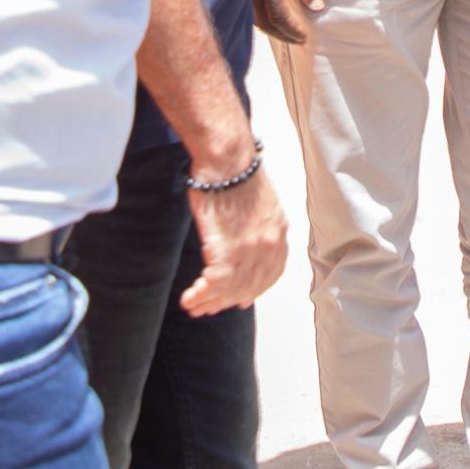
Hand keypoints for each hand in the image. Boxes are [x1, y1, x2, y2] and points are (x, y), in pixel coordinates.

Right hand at [180, 168, 288, 315]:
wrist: (228, 160)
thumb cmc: (235, 171)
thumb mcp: (260, 200)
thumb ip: (258, 223)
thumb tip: (245, 236)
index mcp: (279, 230)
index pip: (272, 272)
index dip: (256, 289)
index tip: (242, 299)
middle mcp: (270, 244)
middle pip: (251, 285)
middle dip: (229, 300)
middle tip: (210, 308)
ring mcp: (251, 249)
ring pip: (231, 288)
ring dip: (211, 302)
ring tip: (194, 307)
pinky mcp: (228, 250)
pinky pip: (215, 284)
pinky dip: (201, 295)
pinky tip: (189, 298)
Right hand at [252, 0, 321, 45]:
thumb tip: (316, 8)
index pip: (279, 17)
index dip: (292, 30)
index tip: (304, 37)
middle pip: (264, 22)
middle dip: (281, 34)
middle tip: (297, 39)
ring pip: (252, 17)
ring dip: (269, 28)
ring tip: (285, 32)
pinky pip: (245, 7)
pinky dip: (259, 17)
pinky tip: (269, 17)